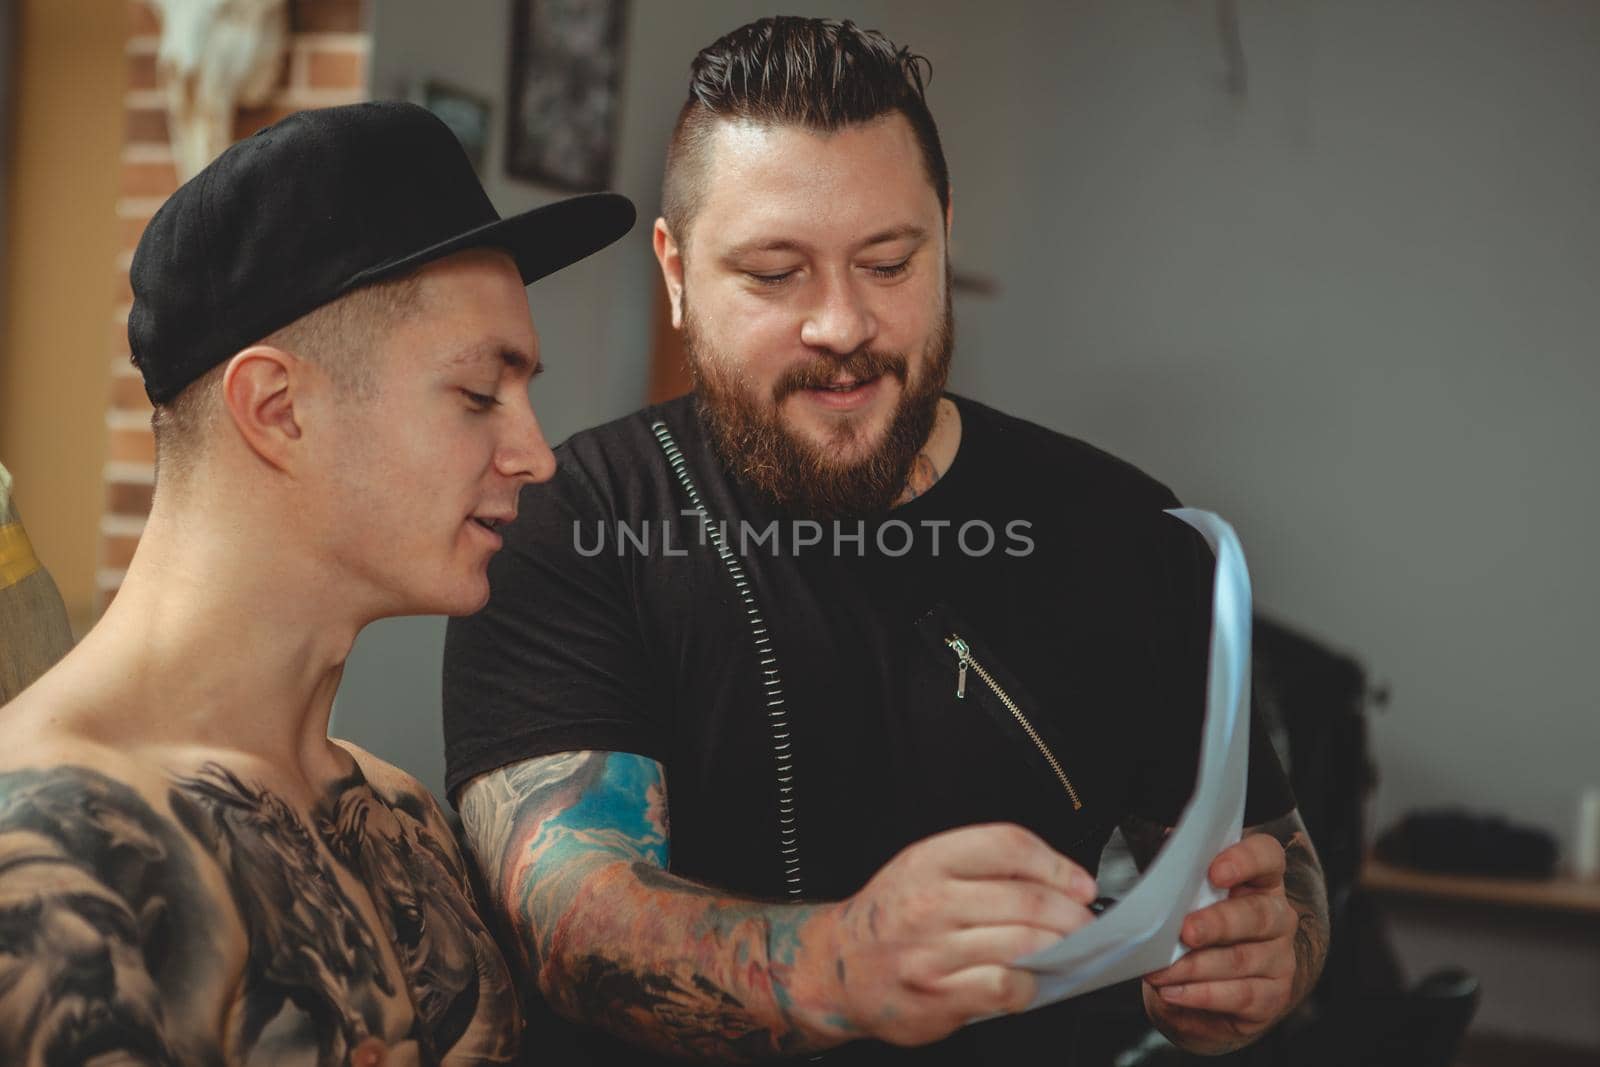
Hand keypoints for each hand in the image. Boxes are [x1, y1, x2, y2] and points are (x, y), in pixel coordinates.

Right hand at [795, 823, 1097, 1046]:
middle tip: (1085, 923)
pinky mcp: (938, 995)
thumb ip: (981, 869)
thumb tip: (1057, 881)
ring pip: (1022, 944)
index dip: (1056, 864)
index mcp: (929, 860)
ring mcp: (932, 951)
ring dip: (1059, 950)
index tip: (1078, 883)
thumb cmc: (891, 916)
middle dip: (1071, 914)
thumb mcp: (923, 869)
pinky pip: (1005, 986)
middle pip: (1025, 899)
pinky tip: (1028, 981)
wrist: (839, 966)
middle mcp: (929, 902)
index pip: (1008, 846)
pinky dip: (1029, 985)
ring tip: (1067, 951)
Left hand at [1140, 833, 1298, 1053]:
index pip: (1267, 857)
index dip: (1245, 860)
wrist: (1202, 993)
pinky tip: (1174, 992)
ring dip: (1196, 966)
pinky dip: (1202, 995)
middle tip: (1185, 931)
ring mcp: (1280, 958)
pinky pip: (1240, 995)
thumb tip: (1165, 845)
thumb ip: (1180, 875)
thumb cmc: (1193, 933)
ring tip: (1161, 971)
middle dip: (1217, 923)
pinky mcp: (1272, 996)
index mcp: (1259, 881)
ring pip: (1241, 959)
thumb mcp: (1186, 902)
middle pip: (1256, 914)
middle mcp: (1278, 917)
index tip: (1215, 871)